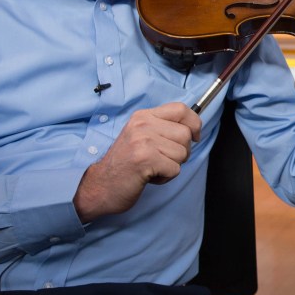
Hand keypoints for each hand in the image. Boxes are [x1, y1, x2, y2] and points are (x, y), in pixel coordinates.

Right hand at [73, 103, 201, 222]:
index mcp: (143, 116)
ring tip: (153, 168)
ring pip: (182, 153)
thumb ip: (162, 128)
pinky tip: (149, 176)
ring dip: (172, 166)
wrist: (100, 186)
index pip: (181, 109)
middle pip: (185, 134)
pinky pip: (175, 169)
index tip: (194, 136)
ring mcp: (143, 141)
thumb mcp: (140, 136)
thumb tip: (193, 128)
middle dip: (182, 151)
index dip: (194, 123)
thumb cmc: (124, 164)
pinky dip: (166, 177)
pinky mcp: (145, 159)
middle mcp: (143, 125)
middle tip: (163, 159)